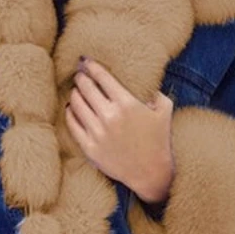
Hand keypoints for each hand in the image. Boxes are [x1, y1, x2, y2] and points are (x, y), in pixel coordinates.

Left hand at [65, 57, 174, 198]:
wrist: (151, 173)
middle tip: (80, 74)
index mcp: (127, 104)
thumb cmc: (159, 140)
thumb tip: (143, 80)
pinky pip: (72, 124)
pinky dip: (70, 113)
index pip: (102, 77)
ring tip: (77, 91)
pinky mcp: (89, 148)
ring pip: (76, 104)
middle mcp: (109, 117)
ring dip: (75, 94)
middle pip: (85, 88)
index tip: (86, 61)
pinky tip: (71, 108)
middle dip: (81, 77)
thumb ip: (155, 91)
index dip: (91, 66)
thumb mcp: (164, 110)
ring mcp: (97, 133)